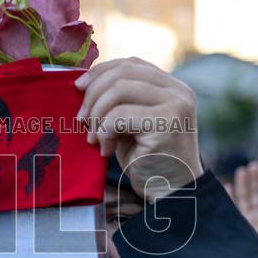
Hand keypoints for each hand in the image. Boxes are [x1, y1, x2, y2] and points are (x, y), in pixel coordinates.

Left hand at [76, 58, 203, 201]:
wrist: (172, 193)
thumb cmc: (148, 160)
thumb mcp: (133, 123)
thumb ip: (120, 102)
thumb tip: (83, 84)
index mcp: (172, 87)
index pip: (131, 63)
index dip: (101, 71)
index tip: (79, 88)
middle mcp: (178, 92)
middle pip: (123, 73)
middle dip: (93, 94)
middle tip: (81, 119)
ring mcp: (175, 106)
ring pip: (119, 91)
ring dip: (97, 114)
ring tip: (93, 137)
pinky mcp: (166, 125)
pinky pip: (119, 116)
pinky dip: (104, 131)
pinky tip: (106, 149)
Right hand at [230, 161, 257, 257]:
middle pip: (256, 193)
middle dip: (255, 180)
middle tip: (253, 165)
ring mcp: (246, 219)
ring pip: (244, 198)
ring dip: (243, 185)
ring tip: (242, 170)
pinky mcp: (235, 225)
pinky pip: (231, 208)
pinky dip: (229, 198)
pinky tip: (227, 186)